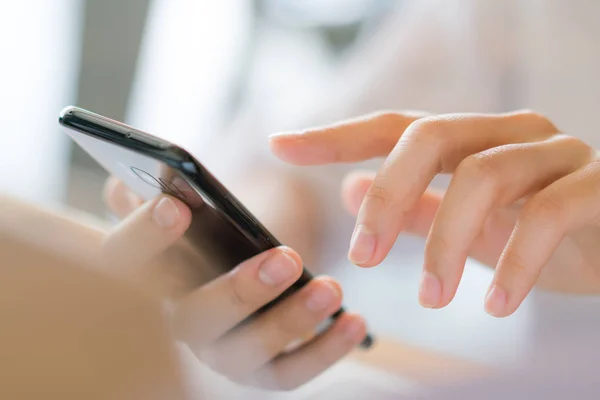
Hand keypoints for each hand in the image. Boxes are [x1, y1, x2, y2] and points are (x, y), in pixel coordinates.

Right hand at [102, 177, 366, 389]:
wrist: (239, 262)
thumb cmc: (212, 228)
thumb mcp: (186, 203)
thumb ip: (156, 189)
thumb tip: (136, 177)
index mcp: (149, 276)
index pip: (125, 261)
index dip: (145, 234)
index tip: (177, 205)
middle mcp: (178, 321)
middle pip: (193, 319)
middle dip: (238, 291)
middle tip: (286, 258)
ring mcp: (219, 352)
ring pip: (247, 352)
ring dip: (291, 322)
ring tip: (332, 288)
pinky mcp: (261, 371)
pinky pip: (291, 372)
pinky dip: (326, 350)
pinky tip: (356, 322)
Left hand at [270, 110, 599, 317]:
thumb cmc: (542, 239)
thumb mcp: (467, 228)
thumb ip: (412, 207)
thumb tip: (348, 191)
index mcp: (474, 139)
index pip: (394, 126)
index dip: (335, 136)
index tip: (279, 146)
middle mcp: (511, 132)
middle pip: (430, 136)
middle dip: (388, 196)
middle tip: (363, 259)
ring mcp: (558, 153)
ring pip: (484, 177)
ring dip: (444, 244)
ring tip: (431, 299)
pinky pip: (549, 214)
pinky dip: (514, 264)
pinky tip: (492, 305)